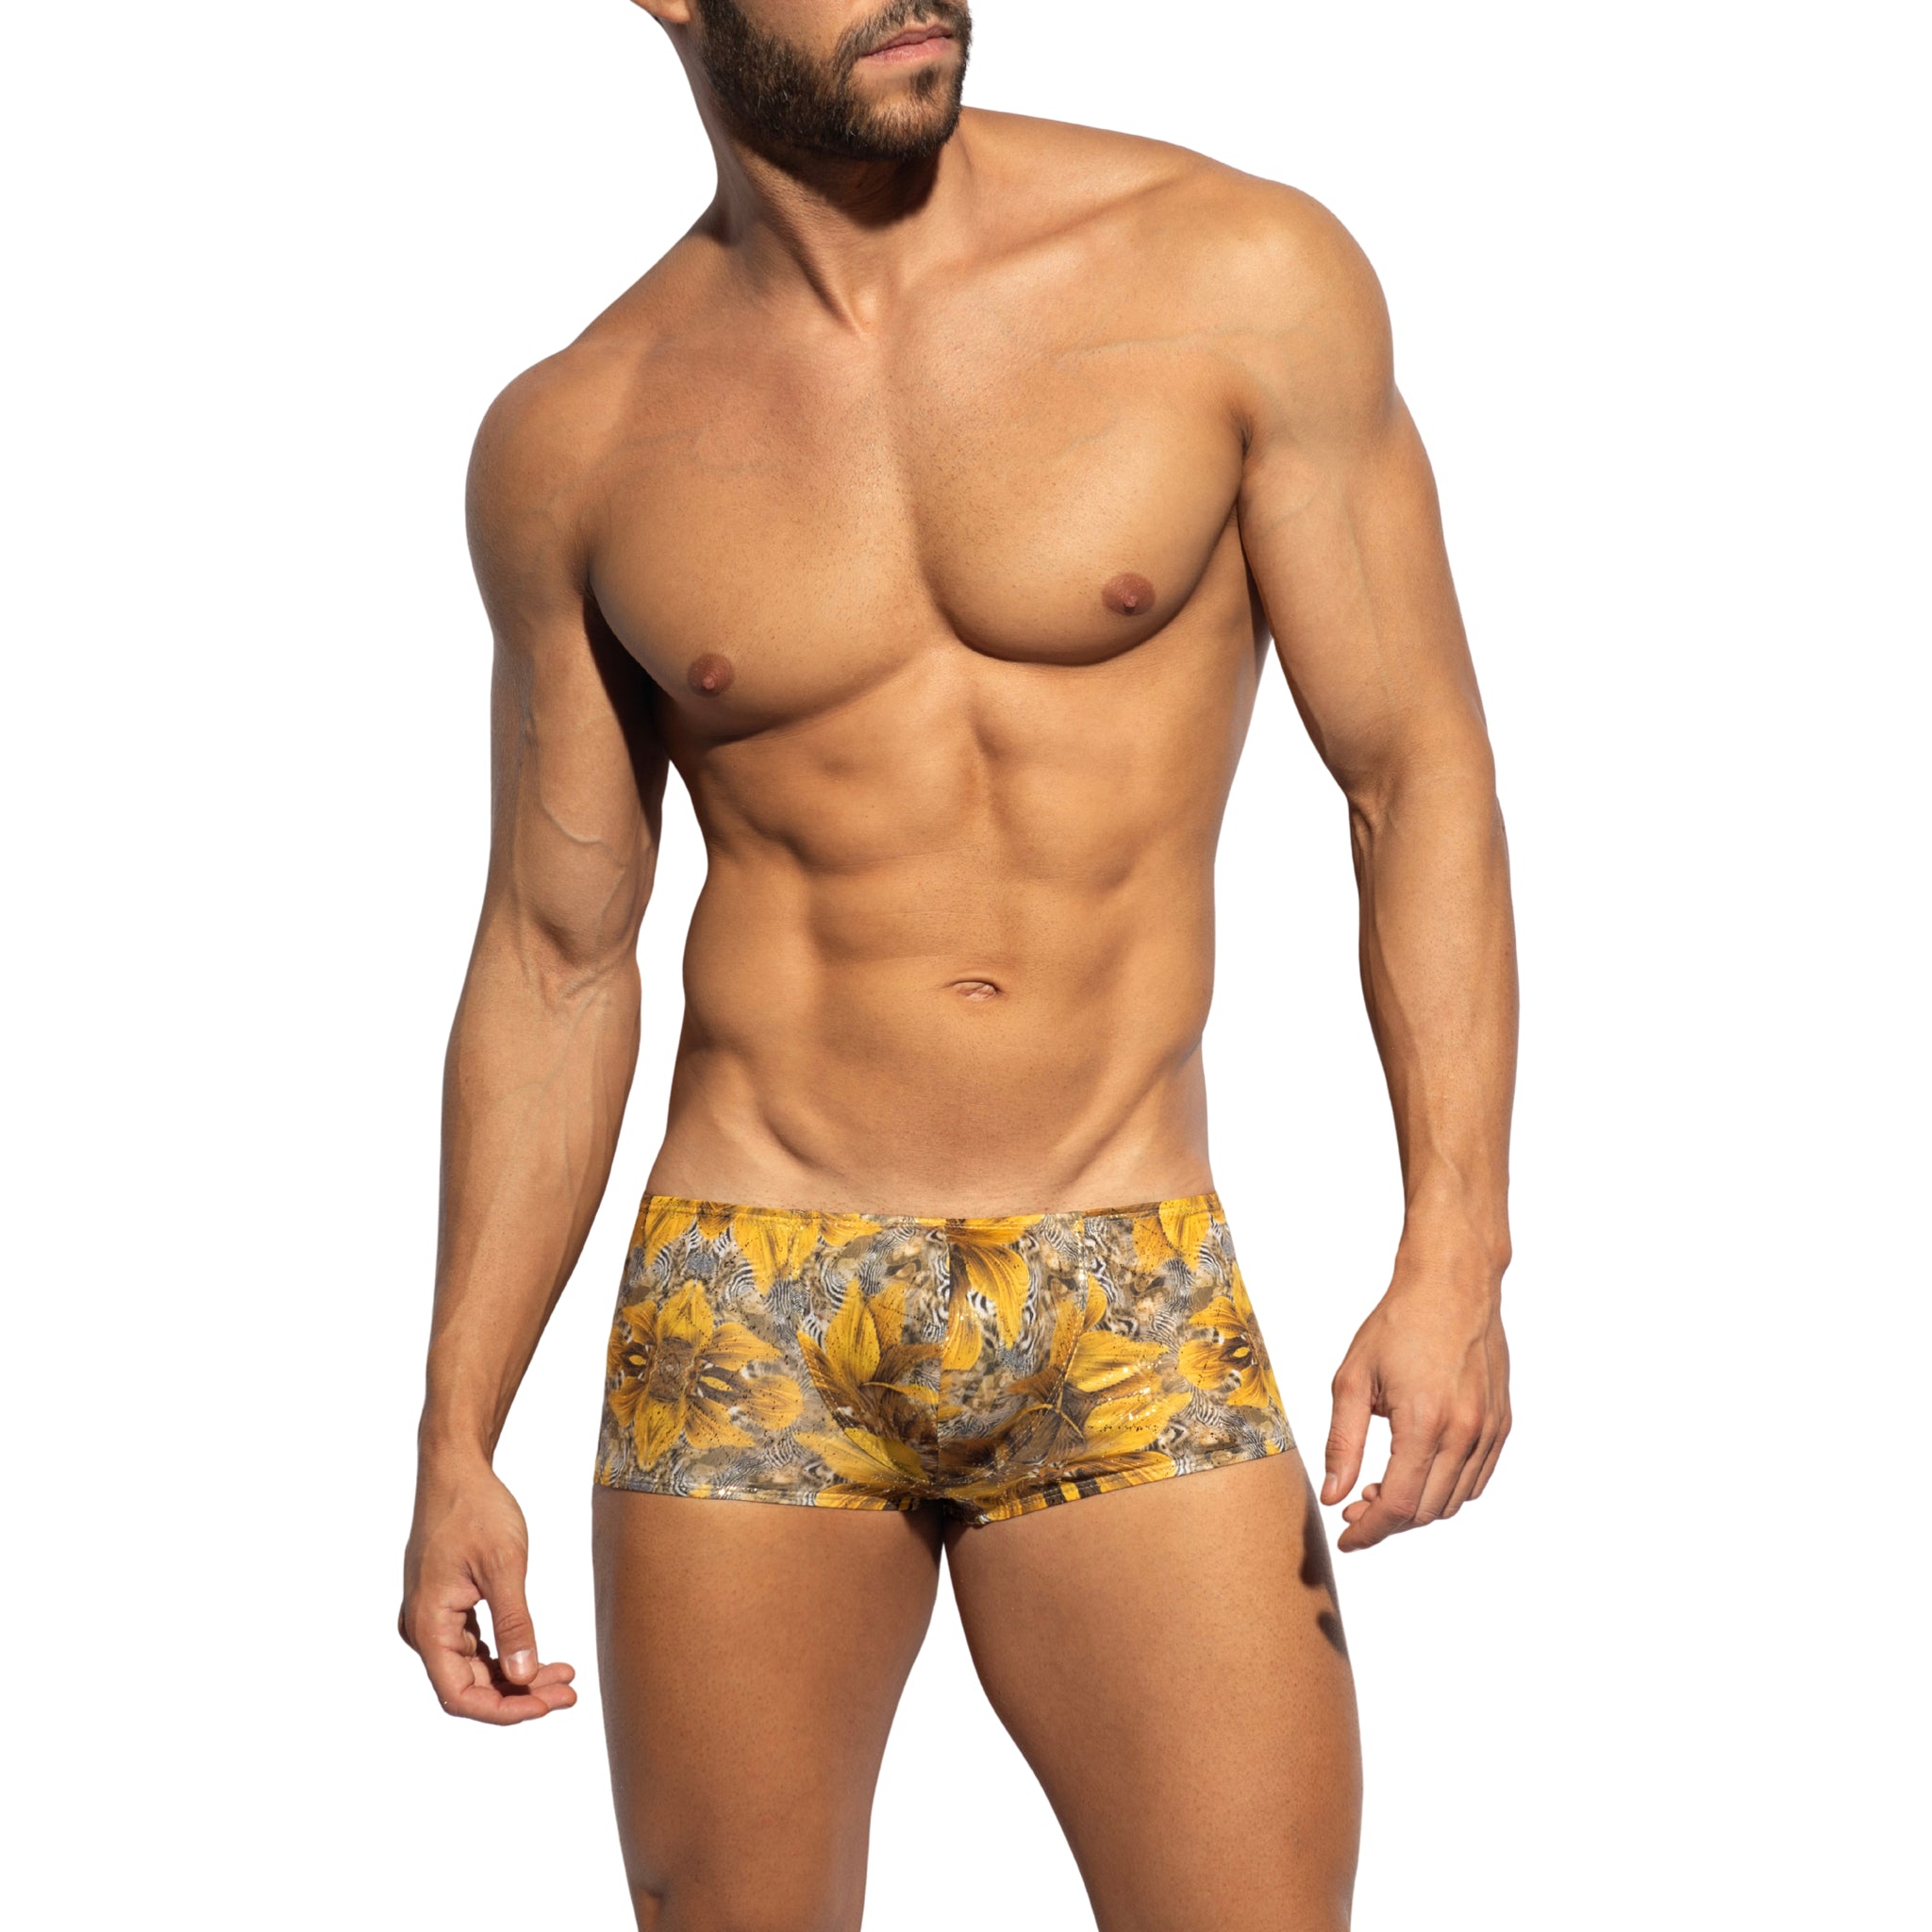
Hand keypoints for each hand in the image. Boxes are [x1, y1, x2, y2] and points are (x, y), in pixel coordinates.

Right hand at [400, 1460, 577, 1723]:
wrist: (457, 1470)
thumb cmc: (476, 1509)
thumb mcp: (503, 1565)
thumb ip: (514, 1623)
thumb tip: (524, 1676)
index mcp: (428, 1624)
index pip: (460, 1694)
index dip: (502, 1710)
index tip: (545, 1706)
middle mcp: (424, 1629)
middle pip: (470, 1685)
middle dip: (520, 1695)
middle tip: (569, 1692)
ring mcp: (434, 1618)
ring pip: (475, 1668)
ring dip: (517, 1677)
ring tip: (564, 1678)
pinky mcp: (447, 1606)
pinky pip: (475, 1646)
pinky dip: (507, 1655)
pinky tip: (541, 1658)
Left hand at [1321, 1269, 1509, 1552]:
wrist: (1452, 1286)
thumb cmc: (1398, 1325)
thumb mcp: (1352, 1380)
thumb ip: (1342, 1444)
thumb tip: (1334, 1495)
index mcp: (1424, 1423)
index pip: (1398, 1506)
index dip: (1369, 1532)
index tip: (1348, 1539)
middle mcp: (1465, 1434)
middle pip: (1427, 1511)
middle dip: (1388, 1522)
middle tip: (1356, 1506)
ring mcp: (1489, 1431)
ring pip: (1454, 1501)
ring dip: (1417, 1508)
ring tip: (1382, 1487)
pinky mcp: (1502, 1424)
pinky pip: (1477, 1480)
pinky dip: (1447, 1490)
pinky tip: (1418, 1471)